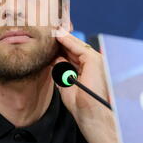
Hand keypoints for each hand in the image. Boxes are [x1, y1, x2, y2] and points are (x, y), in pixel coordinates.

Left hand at [52, 28, 119, 142]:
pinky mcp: (94, 60)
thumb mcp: (65, 82)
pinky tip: (57, 35)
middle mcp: (93, 63)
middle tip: (47, 31)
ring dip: (62, 38)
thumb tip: (54, 58)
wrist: (88, 113)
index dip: (59, 47)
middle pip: (73, 47)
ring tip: (50, 30)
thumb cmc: (79, 103)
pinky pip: (77, 47)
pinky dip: (67, 40)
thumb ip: (61, 70)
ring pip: (75, 45)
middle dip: (60, 40)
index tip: (46, 41)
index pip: (72, 54)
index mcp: (87, 69)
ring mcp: (95, 60)